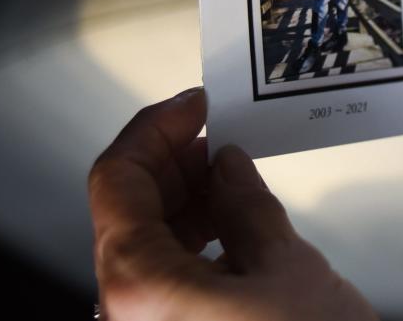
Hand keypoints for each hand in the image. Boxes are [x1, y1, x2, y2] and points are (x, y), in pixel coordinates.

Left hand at [88, 88, 376, 320]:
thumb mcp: (285, 265)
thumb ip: (246, 203)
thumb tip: (227, 165)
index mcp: (137, 287)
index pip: (117, 180)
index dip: (155, 129)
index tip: (193, 103)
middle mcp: (125, 314)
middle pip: (127, 210)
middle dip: (173, 161)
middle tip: (217, 129)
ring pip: (146, 242)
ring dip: (186, 197)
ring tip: (232, 170)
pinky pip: (166, 276)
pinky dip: (194, 237)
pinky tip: (232, 219)